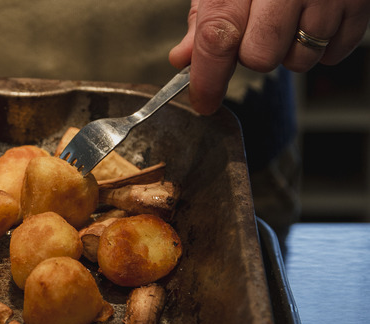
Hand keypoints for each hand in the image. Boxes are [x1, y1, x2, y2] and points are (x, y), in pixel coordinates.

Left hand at [169, 0, 369, 114]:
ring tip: (291, 19)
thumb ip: (206, 17)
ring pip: (299, 61)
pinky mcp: (359, 3)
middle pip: (260, 58)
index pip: (218, 37)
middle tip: (259, 27)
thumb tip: (184, 58)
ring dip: (289, 52)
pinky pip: (334, 53)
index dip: (208, 78)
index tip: (205, 101)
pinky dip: (323, 47)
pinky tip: (314, 18)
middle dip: (253, 54)